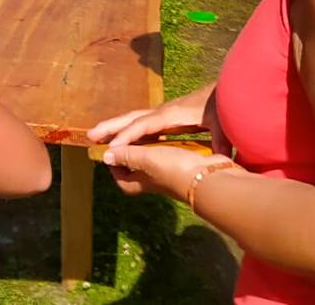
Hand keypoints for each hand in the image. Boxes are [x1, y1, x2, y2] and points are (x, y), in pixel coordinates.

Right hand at [87, 84, 230, 154]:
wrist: (226, 89)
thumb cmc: (222, 105)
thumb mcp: (222, 123)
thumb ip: (221, 140)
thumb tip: (223, 158)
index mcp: (172, 114)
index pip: (144, 125)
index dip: (128, 136)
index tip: (112, 148)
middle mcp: (164, 111)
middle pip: (133, 118)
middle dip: (112, 126)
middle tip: (90, 135)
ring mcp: (165, 112)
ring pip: (135, 119)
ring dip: (116, 127)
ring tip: (97, 136)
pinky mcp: (168, 116)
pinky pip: (143, 124)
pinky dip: (129, 129)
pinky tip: (122, 138)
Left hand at [101, 145, 237, 200]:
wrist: (209, 177)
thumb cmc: (175, 169)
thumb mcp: (146, 159)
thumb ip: (126, 155)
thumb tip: (105, 156)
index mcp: (141, 183)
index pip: (121, 178)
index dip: (113, 165)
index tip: (111, 149)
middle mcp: (154, 179)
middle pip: (135, 167)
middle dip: (130, 152)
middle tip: (127, 137)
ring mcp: (169, 173)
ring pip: (153, 159)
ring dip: (147, 146)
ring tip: (144, 132)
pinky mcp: (184, 164)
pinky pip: (169, 154)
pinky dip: (164, 144)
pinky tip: (166, 133)